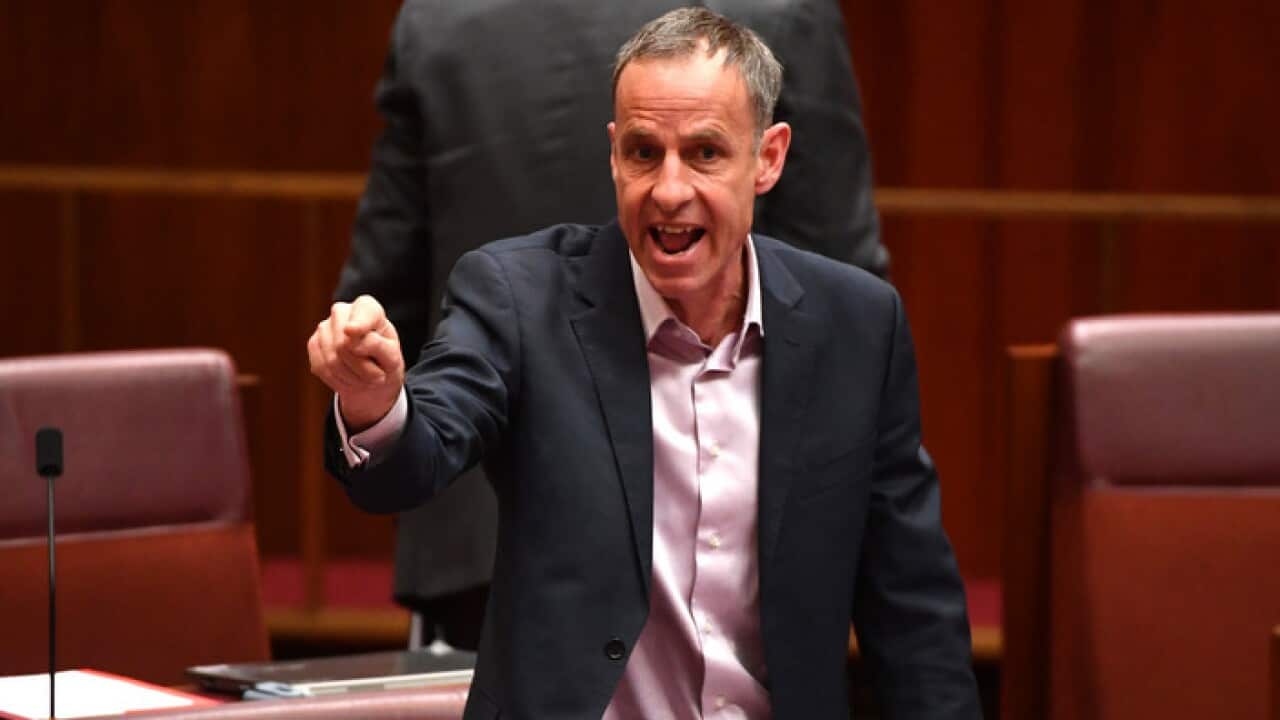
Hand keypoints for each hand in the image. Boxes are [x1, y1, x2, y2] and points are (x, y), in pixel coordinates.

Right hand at [307, 295, 404, 430]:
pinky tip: (351, 381)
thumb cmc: (386, 360)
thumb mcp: (392, 356)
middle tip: (379, 377)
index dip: (357, 324)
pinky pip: (322, 368)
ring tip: (367, 380)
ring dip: (353, 378)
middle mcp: (341, 311)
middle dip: (363, 368)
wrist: (372, 374)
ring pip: (333, 360)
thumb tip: (350, 338)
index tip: (351, 331)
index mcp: (367, 308)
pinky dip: (339, 381)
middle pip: (344, 345)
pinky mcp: (313, 344)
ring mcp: (324, 326)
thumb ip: (377, 345)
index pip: (362, 315)